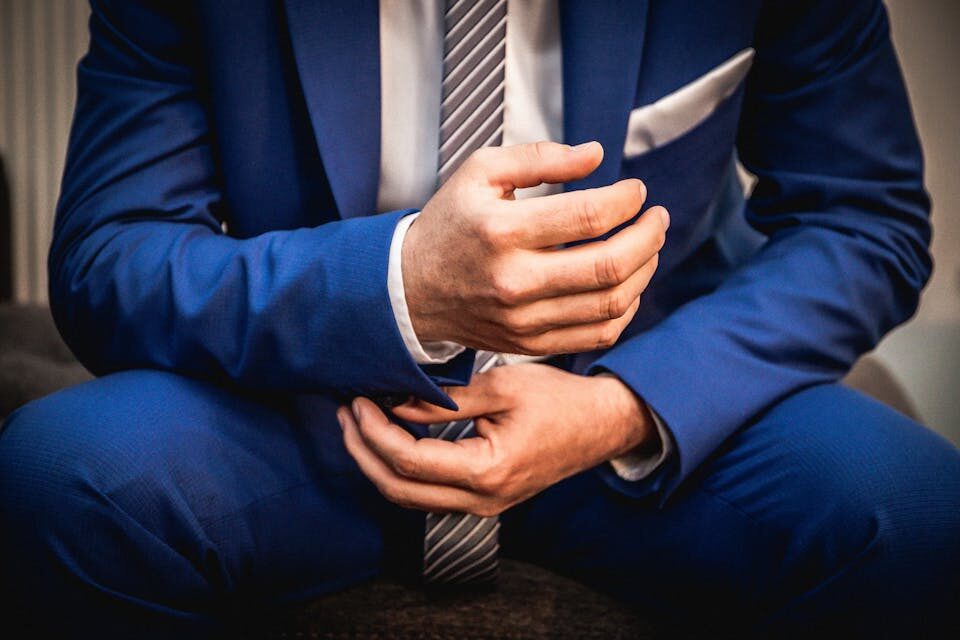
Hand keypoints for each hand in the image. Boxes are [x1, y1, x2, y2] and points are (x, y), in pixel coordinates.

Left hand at [337, 363, 653, 515]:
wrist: (602, 424)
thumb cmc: (560, 401)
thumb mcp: (502, 387)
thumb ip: (446, 399)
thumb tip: (397, 402)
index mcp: (487, 471)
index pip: (408, 460)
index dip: (374, 432)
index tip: (358, 402)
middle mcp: (482, 499)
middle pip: (399, 489)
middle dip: (362, 452)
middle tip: (345, 414)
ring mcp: (483, 505)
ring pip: (409, 498)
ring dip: (377, 463)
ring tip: (357, 426)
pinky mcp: (485, 499)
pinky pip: (428, 495)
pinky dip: (401, 470)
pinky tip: (390, 440)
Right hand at [403, 141, 668, 354]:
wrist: (411, 288)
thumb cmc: (450, 223)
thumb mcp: (480, 172)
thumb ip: (540, 156)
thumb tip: (596, 155)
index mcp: (501, 230)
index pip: (589, 216)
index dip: (627, 200)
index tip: (635, 190)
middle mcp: (514, 280)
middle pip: (609, 265)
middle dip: (649, 236)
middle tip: (657, 217)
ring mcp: (523, 319)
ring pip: (611, 303)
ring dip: (644, 270)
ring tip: (649, 246)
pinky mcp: (529, 343)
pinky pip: (596, 335)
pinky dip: (625, 309)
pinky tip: (627, 285)